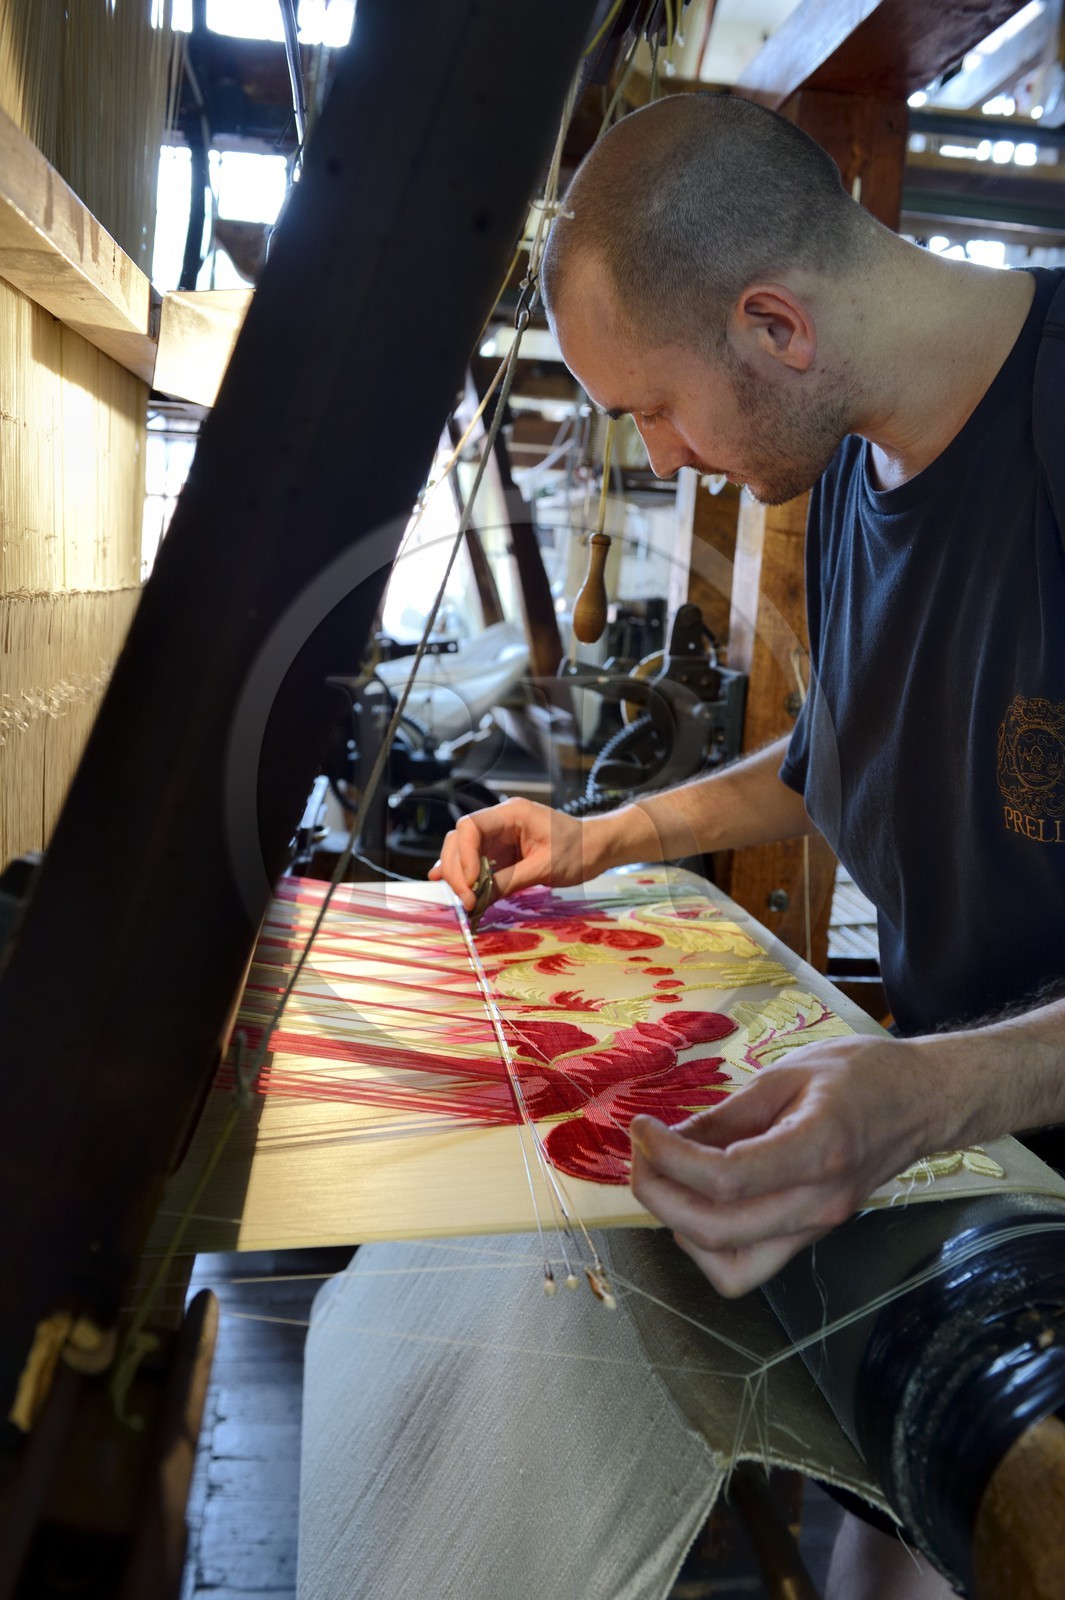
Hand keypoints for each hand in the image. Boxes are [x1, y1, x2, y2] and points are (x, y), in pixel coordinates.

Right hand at [429, 800, 609, 910]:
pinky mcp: (502, 853)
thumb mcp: (545, 868)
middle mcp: (500, 822)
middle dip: (457, 870)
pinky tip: (457, 890)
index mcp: (511, 814)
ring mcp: (499, 837)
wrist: (598, 848)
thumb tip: (478, 900)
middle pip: (460, 839)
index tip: (470, 884)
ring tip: (463, 901)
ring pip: (463, 851)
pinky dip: (467, 878)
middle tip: (467, 900)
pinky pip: (476, 863)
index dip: (463, 855)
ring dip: (459, 876)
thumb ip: (509, 881)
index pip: (470, 827)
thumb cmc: (579, 850)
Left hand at [629, 1033, 937, 1296]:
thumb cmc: (862, 1075)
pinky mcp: (811, 1236)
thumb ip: (726, 1114)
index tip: (642, 1129)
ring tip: (666, 1177)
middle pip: (716, 1229)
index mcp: (819, 1149)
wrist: (922, 1102)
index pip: (725, 1178)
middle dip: (658, 1194)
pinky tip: (697, 1201)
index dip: (669, 1158)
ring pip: (728, 1264)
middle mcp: (819, 1202)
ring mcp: (817, 1227)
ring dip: (679, 1226)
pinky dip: (708, 1244)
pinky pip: (747, 1265)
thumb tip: (668, 1138)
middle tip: (641, 1153)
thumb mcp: (787, 1073)